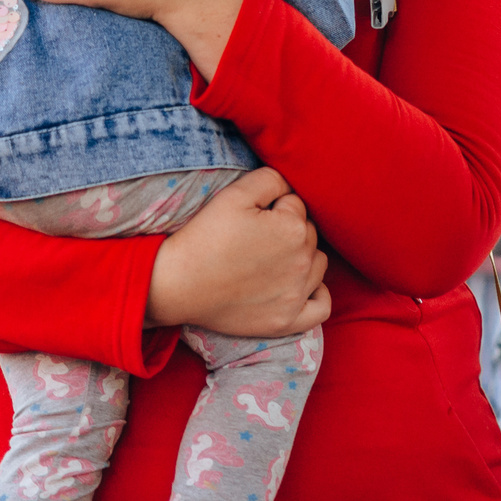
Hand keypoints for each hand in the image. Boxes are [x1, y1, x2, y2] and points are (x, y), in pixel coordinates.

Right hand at [145, 168, 329, 338]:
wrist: (178, 284)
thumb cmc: (205, 236)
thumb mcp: (235, 193)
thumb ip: (271, 179)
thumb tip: (289, 186)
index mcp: (293, 227)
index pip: (296, 204)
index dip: (273, 205)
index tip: (250, 217)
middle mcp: (302, 261)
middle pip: (309, 233)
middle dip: (289, 228)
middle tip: (256, 236)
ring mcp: (296, 295)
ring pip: (319, 264)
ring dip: (304, 256)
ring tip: (273, 257)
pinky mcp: (287, 321)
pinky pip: (322, 308)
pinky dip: (318, 295)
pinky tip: (303, 286)